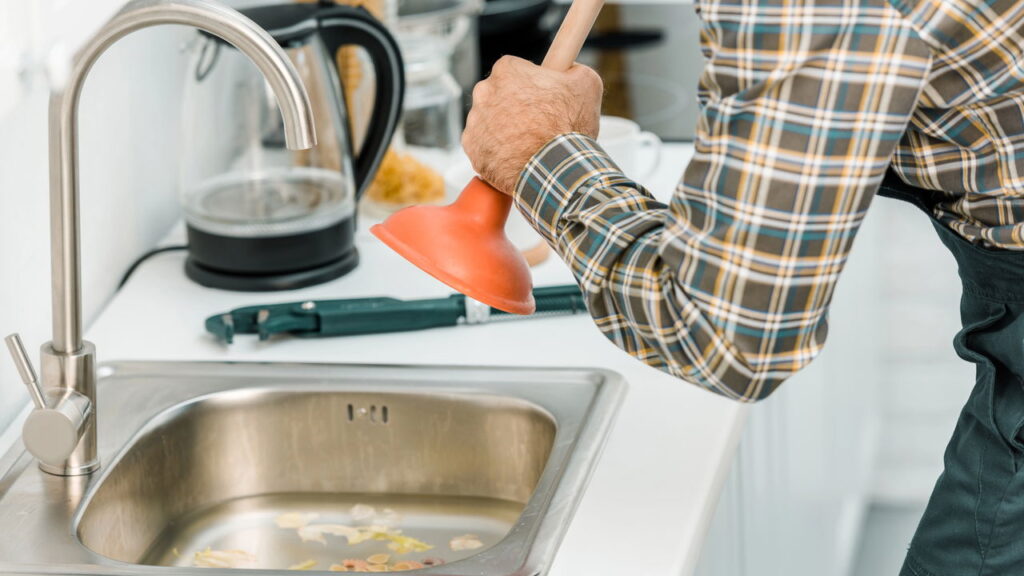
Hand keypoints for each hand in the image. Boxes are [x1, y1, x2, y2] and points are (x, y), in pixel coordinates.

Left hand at [462, 56, 602, 194]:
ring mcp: (475, 123)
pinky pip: (484, 146)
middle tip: (537, 123)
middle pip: (499, 95)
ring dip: (505, 129)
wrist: (554, 169)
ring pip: (490, 122)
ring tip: (530, 143)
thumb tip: (570, 68)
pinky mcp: (472, 150)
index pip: (515, 70)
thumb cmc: (568, 126)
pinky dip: (497, 152)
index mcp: (506, 71)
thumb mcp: (587, 84)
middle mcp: (484, 93)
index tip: (543, 98)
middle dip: (514, 106)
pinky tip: (517, 156)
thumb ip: (574, 68)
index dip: (531, 84)